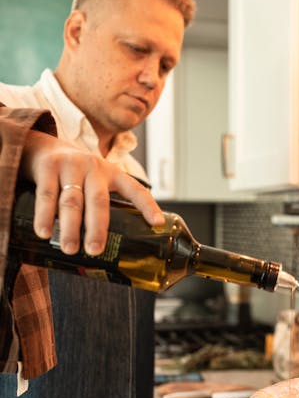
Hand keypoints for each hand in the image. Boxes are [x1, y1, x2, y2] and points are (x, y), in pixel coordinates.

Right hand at [20, 129, 164, 254]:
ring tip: (70, 249)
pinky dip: (44, 215)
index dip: (148, 206)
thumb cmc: (75, 175)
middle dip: (98, 227)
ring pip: (72, 201)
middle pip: (99, 200)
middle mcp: (94, 168)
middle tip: (95, 250)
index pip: (135, 189)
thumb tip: (111, 250)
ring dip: (70, 227)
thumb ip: (103, 207)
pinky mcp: (48, 167)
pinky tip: (44, 232)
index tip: (158, 224)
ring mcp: (70, 166)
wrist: (42, 147)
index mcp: (112, 174)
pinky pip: (46, 195)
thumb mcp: (95, 183)